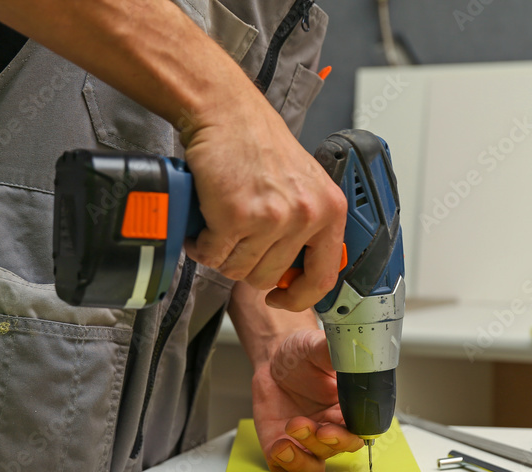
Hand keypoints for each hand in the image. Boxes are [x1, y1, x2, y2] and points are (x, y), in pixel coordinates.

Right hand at [183, 97, 346, 311]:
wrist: (226, 112)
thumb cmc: (259, 144)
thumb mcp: (304, 185)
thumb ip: (308, 226)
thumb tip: (297, 275)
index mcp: (330, 210)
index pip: (324, 278)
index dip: (298, 297)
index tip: (281, 298)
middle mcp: (306, 215)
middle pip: (270, 277)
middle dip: (246, 266)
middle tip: (235, 242)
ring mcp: (272, 217)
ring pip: (239, 270)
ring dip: (222, 255)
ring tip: (218, 229)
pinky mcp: (236, 216)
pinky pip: (213, 255)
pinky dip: (201, 246)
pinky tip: (202, 227)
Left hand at [251, 329, 363, 471]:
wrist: (274, 361)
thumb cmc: (301, 355)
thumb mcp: (317, 346)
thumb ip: (334, 351)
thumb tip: (351, 349)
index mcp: (347, 409)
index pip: (359, 431)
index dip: (349, 434)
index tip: (333, 426)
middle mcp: (331, 430)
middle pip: (339, 450)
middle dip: (327, 443)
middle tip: (314, 427)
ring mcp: (307, 444)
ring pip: (314, 467)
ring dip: (304, 458)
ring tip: (290, 432)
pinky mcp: (283, 450)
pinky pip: (286, 471)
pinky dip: (284, 465)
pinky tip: (278, 446)